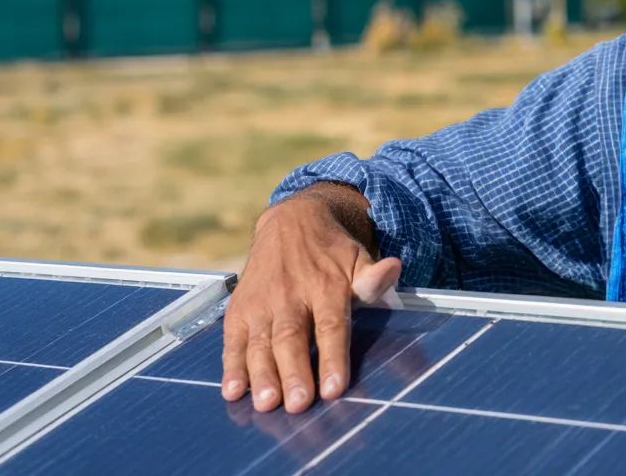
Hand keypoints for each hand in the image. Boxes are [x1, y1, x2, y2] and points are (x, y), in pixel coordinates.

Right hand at [221, 189, 400, 413]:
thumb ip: (372, 278)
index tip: (334, 387)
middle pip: (292, 337)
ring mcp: (262, 303)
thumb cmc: (331, 253)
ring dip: (261, 374)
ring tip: (266, 402)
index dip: (332, 356)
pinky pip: (233, 340)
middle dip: (294, 372)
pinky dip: (231, 365)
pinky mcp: (240, 309)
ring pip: (261, 342)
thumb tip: (394, 269)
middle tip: (298, 403)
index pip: (331, 326)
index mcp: (326, 287)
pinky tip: (232, 389)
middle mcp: (291, 296)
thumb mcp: (357, 258)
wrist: (291, 221)